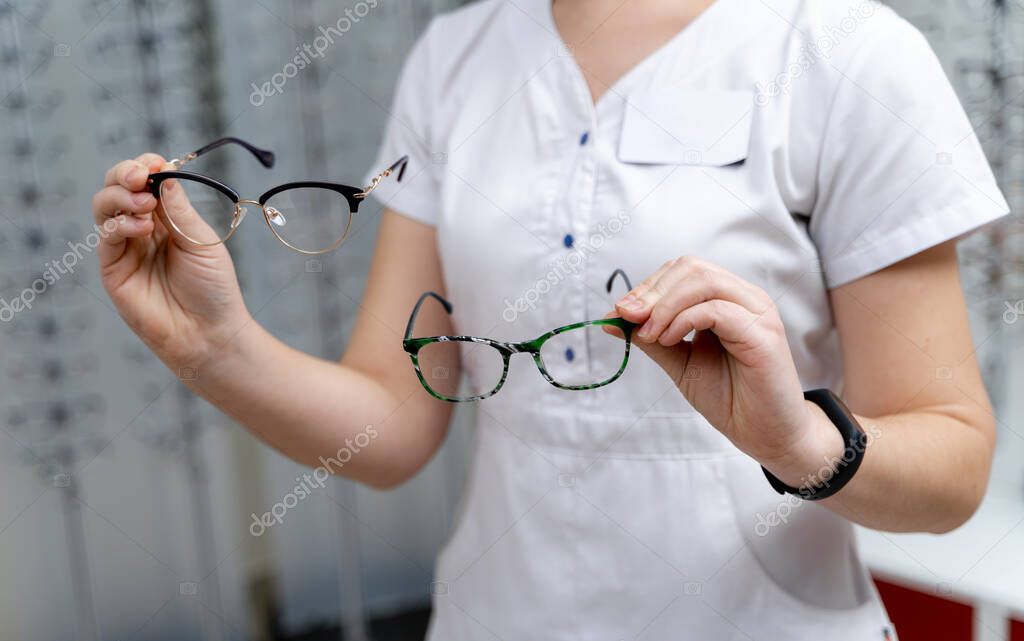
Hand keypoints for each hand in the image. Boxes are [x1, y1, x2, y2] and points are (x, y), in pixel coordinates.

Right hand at [92, 154, 250, 372]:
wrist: (208, 333)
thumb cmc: (212, 289)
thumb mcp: (202, 241)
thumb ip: (179, 210)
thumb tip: (163, 174)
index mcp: (168, 219)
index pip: (147, 181)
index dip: (147, 166)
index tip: (157, 162)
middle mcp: (142, 229)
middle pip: (118, 187)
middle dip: (125, 173)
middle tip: (141, 175)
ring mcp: (125, 248)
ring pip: (105, 206)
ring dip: (120, 196)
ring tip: (144, 204)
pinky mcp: (113, 269)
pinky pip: (106, 236)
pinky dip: (121, 224)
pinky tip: (143, 228)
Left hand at [613, 257, 843, 485]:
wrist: (764, 434)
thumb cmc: (728, 397)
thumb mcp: (679, 362)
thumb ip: (651, 338)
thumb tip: (612, 319)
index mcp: (728, 298)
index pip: (684, 270)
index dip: (648, 286)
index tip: (619, 312)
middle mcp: (746, 297)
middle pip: (692, 268)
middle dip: (652, 291)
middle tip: (627, 318)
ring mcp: (758, 312)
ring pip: (704, 282)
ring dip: (665, 305)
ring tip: (649, 334)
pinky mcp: (763, 334)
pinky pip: (717, 310)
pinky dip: (683, 320)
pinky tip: (669, 340)